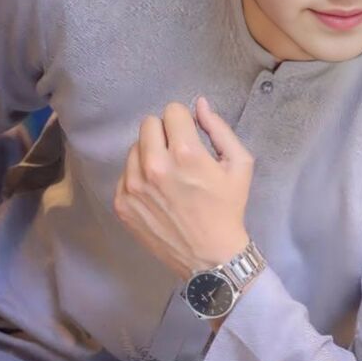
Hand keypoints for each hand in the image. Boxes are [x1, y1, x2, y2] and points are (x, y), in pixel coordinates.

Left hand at [113, 97, 253, 281]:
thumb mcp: (239, 165)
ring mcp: (133, 186)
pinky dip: (139, 176)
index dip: (184, 122)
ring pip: (134, 147)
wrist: (210, 257)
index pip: (171, 111)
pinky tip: (157, 192)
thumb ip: (219, 129)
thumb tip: (198, 104)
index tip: (191, 136)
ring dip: (150, 153)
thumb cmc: (228, 208)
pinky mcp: (122, 203)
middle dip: (165, 133)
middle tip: (178, 154)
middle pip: (148, 124)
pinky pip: (125, 173)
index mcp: (185, 154)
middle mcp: (154, 166)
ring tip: (167, 175)